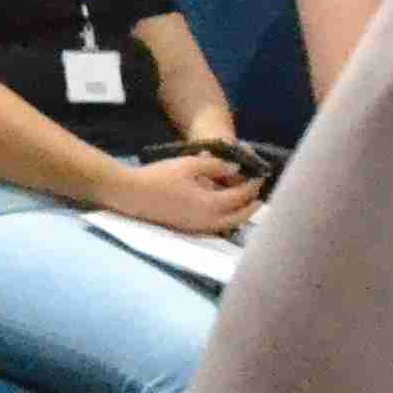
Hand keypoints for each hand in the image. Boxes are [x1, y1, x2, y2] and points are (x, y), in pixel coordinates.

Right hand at [115, 148, 263, 235]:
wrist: (132, 194)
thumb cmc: (160, 176)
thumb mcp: (189, 164)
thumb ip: (215, 166)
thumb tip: (235, 169)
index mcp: (210, 204)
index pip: (240, 196)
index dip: (252, 186)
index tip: (260, 176)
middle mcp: (207, 220)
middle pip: (239, 217)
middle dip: (252, 206)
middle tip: (260, 195)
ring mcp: (197, 227)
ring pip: (228, 225)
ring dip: (240, 215)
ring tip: (247, 203)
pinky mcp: (188, 228)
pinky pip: (216, 227)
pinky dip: (227, 219)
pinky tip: (225, 210)